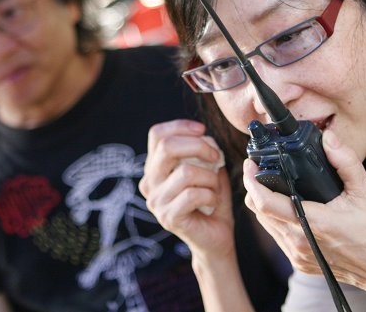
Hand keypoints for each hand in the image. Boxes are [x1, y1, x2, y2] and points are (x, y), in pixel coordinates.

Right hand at [139, 119, 234, 257]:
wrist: (215, 238)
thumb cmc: (211, 201)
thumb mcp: (208, 169)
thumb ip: (203, 151)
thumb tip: (204, 136)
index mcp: (155, 168)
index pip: (157, 135)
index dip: (181, 126)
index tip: (203, 131)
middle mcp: (150, 182)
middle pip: (167, 147)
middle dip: (199, 146)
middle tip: (215, 158)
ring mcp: (156, 201)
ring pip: (186, 172)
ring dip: (210, 177)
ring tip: (214, 187)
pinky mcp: (168, 217)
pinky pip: (193, 194)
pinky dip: (211, 194)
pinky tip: (212, 201)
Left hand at [243, 130, 365, 307]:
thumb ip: (344, 161)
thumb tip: (328, 137)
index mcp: (313, 223)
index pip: (264, 202)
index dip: (251, 181)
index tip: (250, 163)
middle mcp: (300, 242)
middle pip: (258, 211)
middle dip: (255, 187)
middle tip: (261, 168)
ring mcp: (298, 255)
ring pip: (265, 224)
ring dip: (264, 203)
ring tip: (274, 184)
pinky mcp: (301, 263)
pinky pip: (278, 237)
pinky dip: (277, 219)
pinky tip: (289, 206)